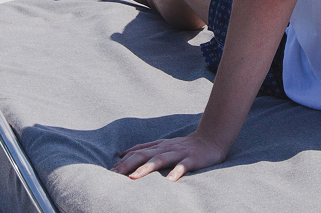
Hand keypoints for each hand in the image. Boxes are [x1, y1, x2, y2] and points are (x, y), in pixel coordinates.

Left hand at [111, 131, 228, 180]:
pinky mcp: (192, 159)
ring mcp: (179, 154)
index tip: (109, 173)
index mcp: (157, 146)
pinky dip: (176, 172)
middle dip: (128, 165)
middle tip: (114, 175)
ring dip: (146, 168)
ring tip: (134, 178)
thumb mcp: (162, 145)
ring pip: (160, 160)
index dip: (123, 162)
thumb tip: (123, 154)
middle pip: (144, 155)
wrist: (211, 139)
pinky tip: (170, 181)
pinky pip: (183, 166)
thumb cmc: (183, 146)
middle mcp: (165, 149)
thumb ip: (144, 149)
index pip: (136, 153)